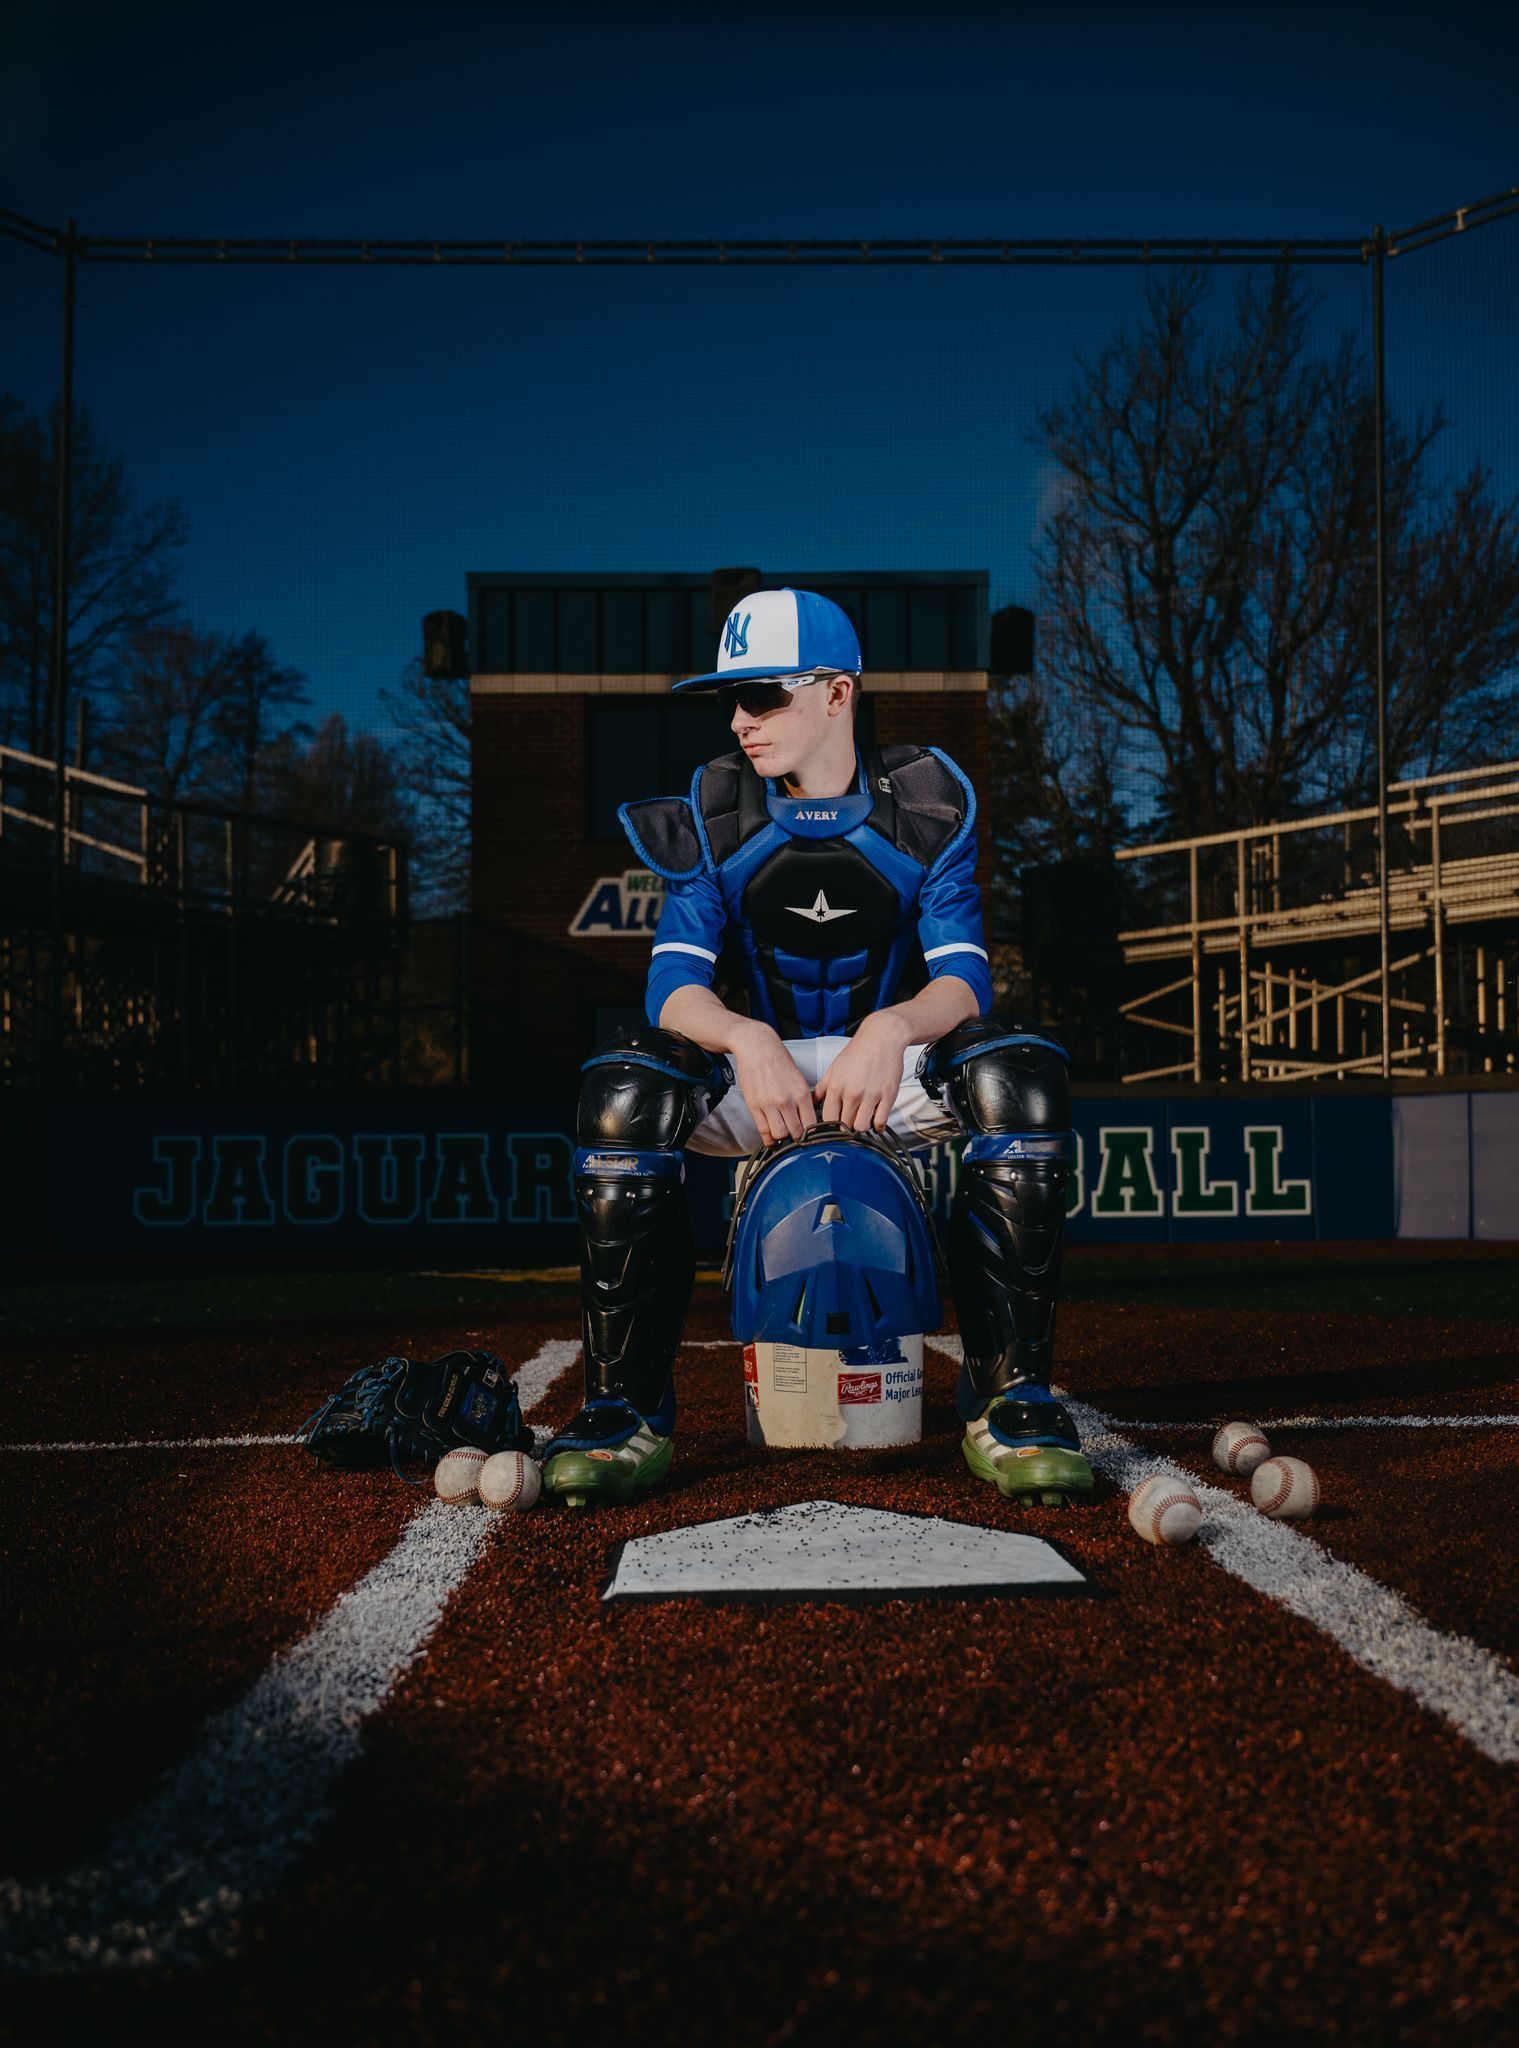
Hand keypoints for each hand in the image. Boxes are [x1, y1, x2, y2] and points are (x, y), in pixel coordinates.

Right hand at [729, 1021, 817, 1145]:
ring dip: (782, 1138)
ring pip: (780, 1134)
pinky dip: (768, 1138)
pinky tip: (771, 1139)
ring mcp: (769, 1104)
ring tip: (783, 1135)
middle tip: (796, 1139)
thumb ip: (803, 1099)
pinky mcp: (754, 1105)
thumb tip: (808, 1119)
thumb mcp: (798, 1078)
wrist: (757, 1047)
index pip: (812, 1124)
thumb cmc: (778, 1060)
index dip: (812, 1134)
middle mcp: (786, 1100)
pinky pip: (763, 1130)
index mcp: (801, 1093)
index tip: (810, 1137)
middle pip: (797, 1132)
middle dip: (798, 1138)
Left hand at [815, 1012, 911, 1132]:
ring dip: (862, 1127)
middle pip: (845, 1125)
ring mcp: (871, 1095)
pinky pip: (881, 1121)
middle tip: (850, 1122)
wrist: (881, 1038)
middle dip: (846, 1127)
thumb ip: (822, 1088)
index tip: (834, 1128)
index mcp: (836, 1087)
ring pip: (862, 1126)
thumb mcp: (834, 1069)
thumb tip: (811, 1102)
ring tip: (862, 1120)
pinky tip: (875, 1120)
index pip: (828, 1119)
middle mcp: (852, 1092)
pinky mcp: (888, 1095)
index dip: (830, 1126)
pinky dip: (878, 1126)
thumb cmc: (858, 1052)